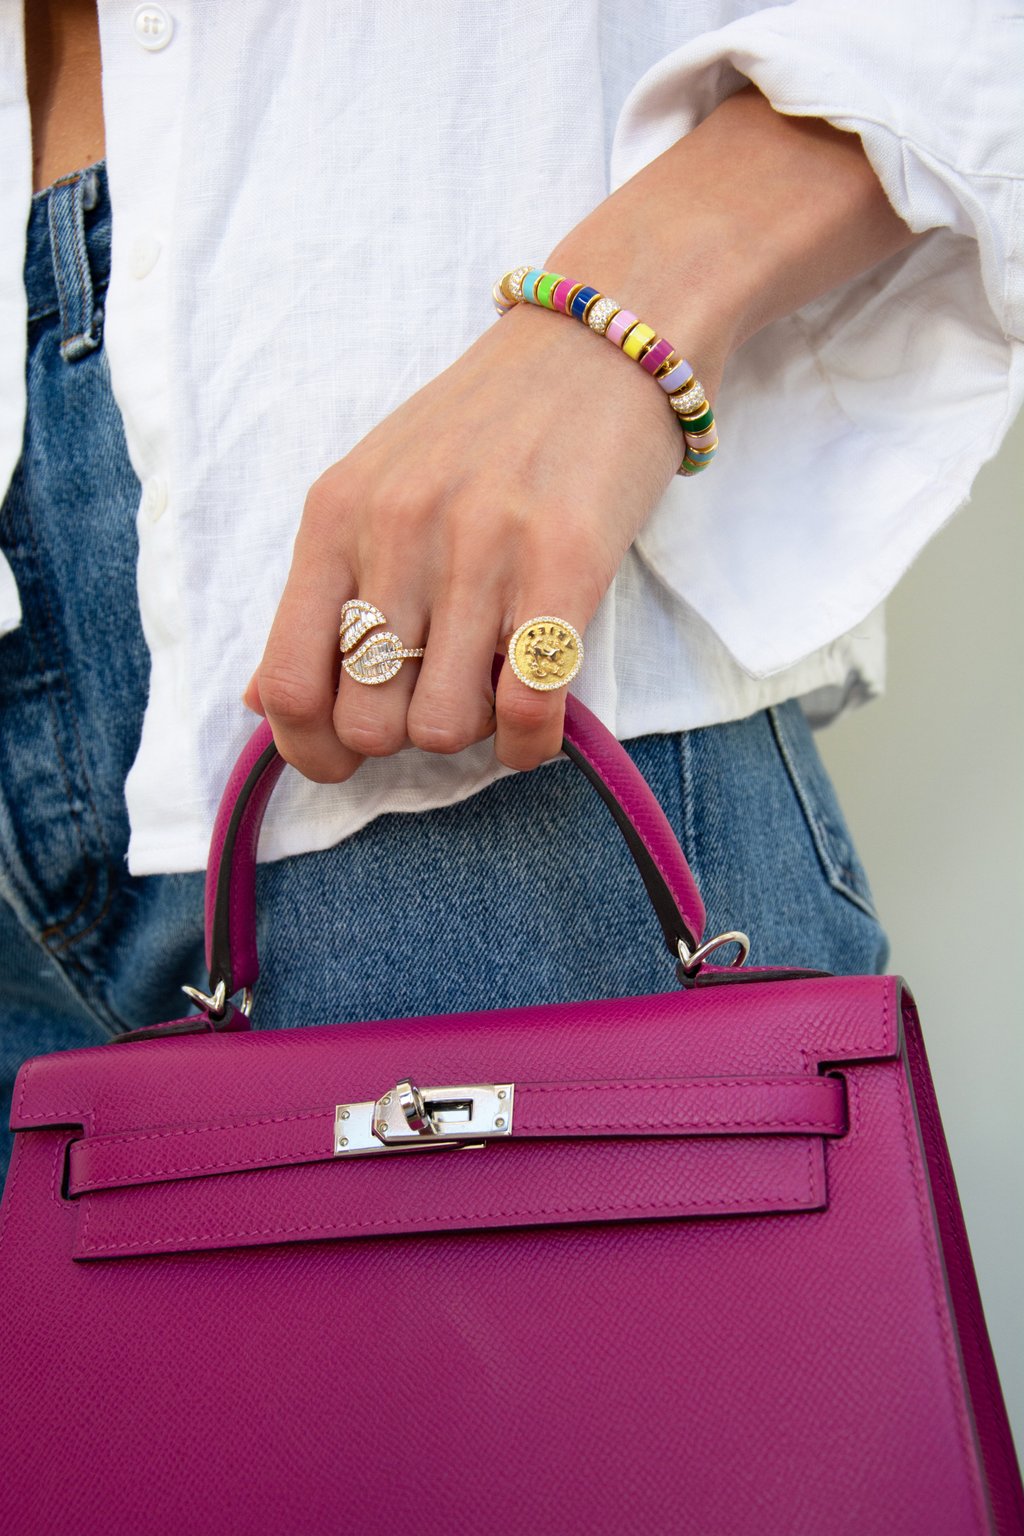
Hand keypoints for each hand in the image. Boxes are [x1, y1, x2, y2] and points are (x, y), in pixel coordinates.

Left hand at [243, 295, 721, 781]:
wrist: (600, 341)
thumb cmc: (486, 427)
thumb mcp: (375, 488)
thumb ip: (320, 593)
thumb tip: (259, 706)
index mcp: (335, 516)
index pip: (287, 682)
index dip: (307, 749)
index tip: (341, 758)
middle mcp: (396, 532)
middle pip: (369, 721)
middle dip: (403, 736)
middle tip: (438, 697)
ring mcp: (481, 548)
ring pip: (446, 726)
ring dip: (473, 733)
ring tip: (492, 688)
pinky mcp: (565, 564)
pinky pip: (530, 709)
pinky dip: (531, 743)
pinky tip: (537, 720)